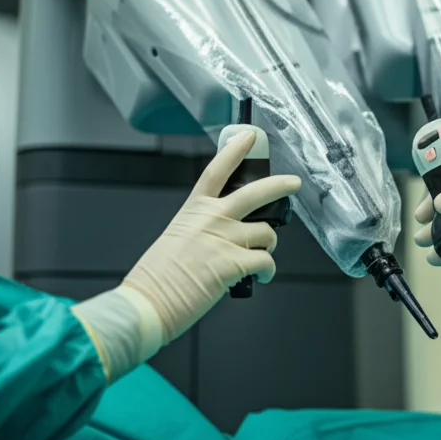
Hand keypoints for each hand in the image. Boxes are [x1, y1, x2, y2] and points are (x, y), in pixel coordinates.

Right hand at [72, 131, 300, 381]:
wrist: (147, 303)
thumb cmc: (157, 278)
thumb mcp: (177, 239)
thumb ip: (204, 230)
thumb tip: (228, 236)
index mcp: (194, 210)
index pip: (217, 171)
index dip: (235, 150)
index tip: (249, 136)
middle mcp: (211, 219)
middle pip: (255, 193)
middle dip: (280, 185)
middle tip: (294, 183)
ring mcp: (224, 239)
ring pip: (267, 233)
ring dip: (267, 246)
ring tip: (258, 258)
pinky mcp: (234, 263)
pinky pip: (266, 261)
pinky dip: (267, 271)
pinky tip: (260, 277)